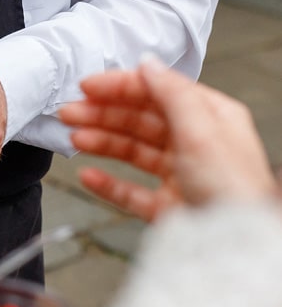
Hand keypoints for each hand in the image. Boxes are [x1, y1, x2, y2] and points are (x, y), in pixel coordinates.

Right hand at [59, 57, 277, 220]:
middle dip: (103, 114)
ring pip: (132, 152)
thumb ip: (172, 94)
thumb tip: (148, 64)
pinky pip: (130, 190)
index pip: (158, 92)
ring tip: (74, 140)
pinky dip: (107, 183)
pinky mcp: (167, 205)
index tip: (87, 87)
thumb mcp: (202, 130)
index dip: (120, 87)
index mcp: (210, 118)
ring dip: (102, 142)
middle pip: (140, 120)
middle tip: (69, 113)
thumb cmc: (233, 188)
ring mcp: (180, 175)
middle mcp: (195, 143)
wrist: (237, 242)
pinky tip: (89, 176)